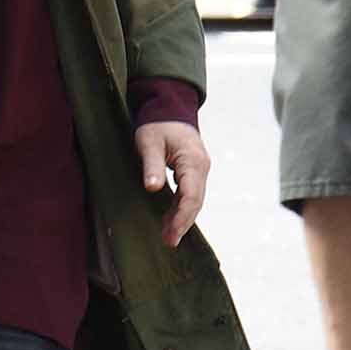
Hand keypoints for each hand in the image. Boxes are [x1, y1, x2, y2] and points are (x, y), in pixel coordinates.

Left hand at [135, 121, 209, 247]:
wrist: (169, 108)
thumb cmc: (157, 124)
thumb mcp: (149, 142)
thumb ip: (151, 165)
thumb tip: (153, 188)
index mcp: (193, 161)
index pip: (191, 195)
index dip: (182, 217)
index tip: (172, 233)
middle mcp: (201, 167)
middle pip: (196, 201)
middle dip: (183, 222)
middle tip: (169, 241)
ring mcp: (199, 170)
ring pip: (194, 199)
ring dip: (182, 218)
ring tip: (168, 236)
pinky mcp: (193, 171)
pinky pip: (189, 194)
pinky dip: (181, 208)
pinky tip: (170, 220)